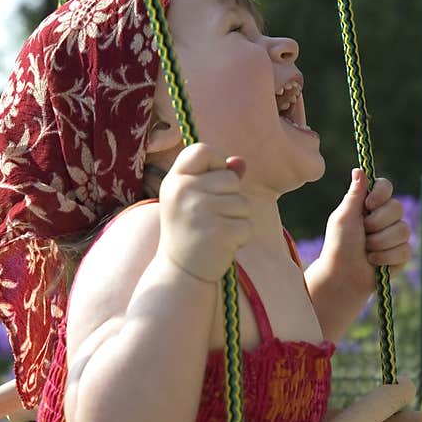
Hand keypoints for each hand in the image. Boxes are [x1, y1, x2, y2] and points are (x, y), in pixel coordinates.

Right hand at [157, 144, 250, 281]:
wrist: (180, 271)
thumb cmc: (190, 229)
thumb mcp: (194, 198)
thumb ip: (216, 176)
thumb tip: (241, 162)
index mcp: (174, 180)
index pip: (203, 150)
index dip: (216, 162)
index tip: (211, 181)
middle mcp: (183, 192)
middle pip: (231, 178)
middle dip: (230, 198)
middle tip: (211, 218)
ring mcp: (200, 212)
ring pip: (242, 203)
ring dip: (237, 219)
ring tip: (216, 231)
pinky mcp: (218, 233)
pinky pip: (247, 225)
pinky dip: (241, 236)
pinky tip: (223, 244)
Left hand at [321, 168, 412, 294]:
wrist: (343, 275)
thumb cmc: (339, 245)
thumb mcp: (344, 217)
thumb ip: (354, 194)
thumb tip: (358, 169)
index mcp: (369, 205)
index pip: (386, 186)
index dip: (381, 194)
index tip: (369, 204)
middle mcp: (384, 217)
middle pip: (397, 207)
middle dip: (377, 224)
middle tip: (363, 234)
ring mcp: (395, 236)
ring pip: (403, 230)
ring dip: (380, 243)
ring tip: (367, 251)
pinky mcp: (401, 254)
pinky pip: (405, 250)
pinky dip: (386, 258)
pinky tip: (375, 262)